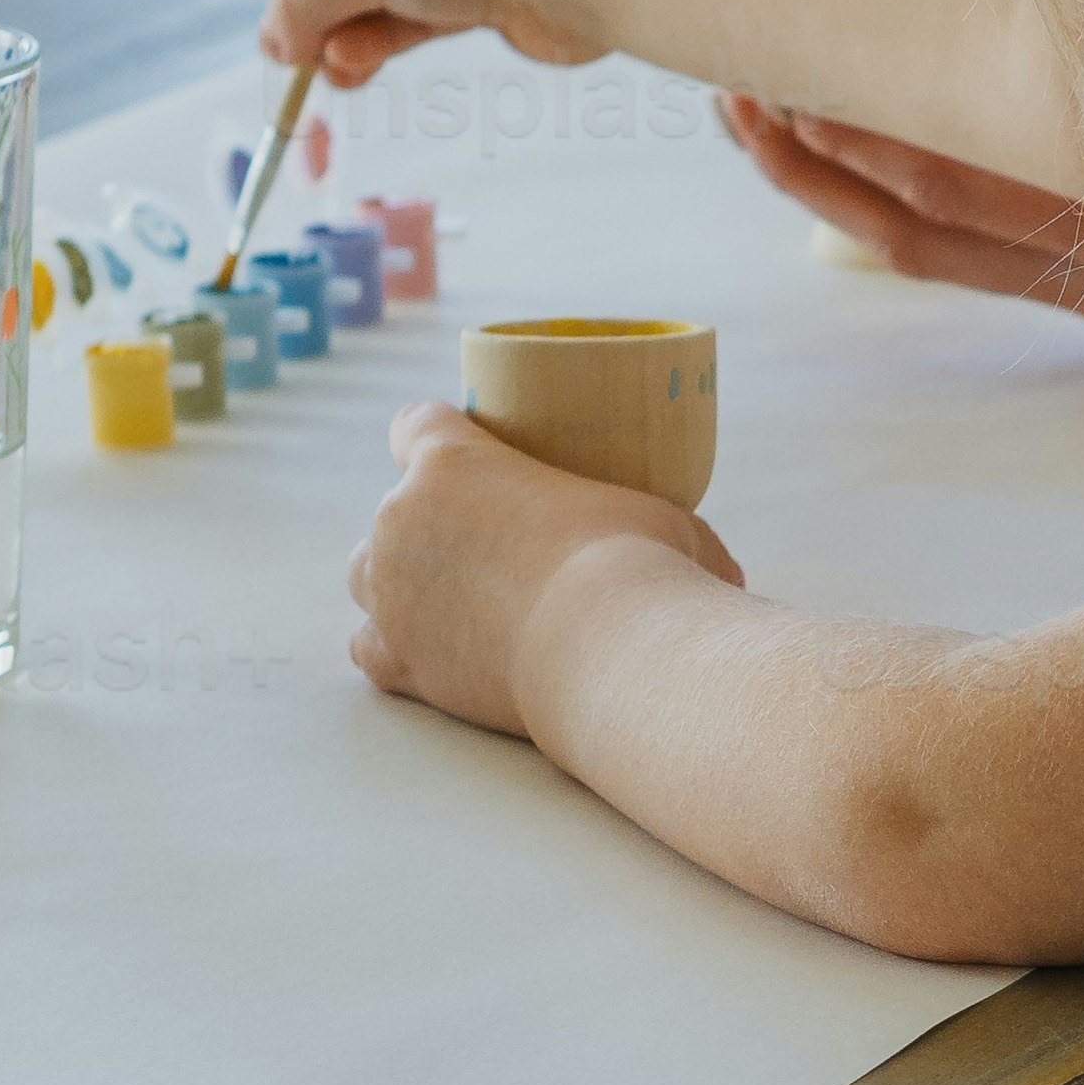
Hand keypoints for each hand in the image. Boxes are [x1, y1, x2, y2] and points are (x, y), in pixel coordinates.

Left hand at [349, 399, 738, 738]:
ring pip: (367, 575)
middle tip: (487, 549)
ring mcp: (390, 592)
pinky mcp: (399, 659)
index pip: (413, 424)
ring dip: (400, 583)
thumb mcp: (667, 523)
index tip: (459, 453)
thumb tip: (716, 567)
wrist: (613, 651)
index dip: (432, 435)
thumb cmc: (644, 569)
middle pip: (392, 508)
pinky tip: (427, 655)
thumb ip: (658, 530)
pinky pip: (368, 649)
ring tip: (452, 603)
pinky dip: (394, 650)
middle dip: (428, 524)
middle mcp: (401, 520)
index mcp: (453, 461)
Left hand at [716, 91, 1083, 336]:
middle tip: (735, 84)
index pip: (943, 183)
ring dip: (840, 184)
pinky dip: (907, 212)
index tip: (770, 69)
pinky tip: (855, 155)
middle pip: (921, 218)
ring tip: (761, 115)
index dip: (842, 134)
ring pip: (939, 249)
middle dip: (814, 152)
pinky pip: (990, 262)